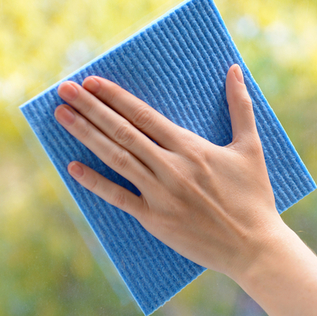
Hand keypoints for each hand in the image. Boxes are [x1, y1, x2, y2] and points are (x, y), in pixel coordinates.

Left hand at [53, 64, 292, 279]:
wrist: (254, 247)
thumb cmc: (254, 196)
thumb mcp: (251, 147)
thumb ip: (240, 106)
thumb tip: (235, 69)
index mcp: (191, 147)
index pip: (143, 115)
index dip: (115, 97)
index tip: (91, 81)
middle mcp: (171, 168)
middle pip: (122, 131)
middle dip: (90, 108)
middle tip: (64, 90)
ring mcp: (160, 195)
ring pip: (116, 158)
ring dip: (86, 135)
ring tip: (62, 116)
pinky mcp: (155, 220)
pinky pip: (119, 198)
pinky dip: (95, 183)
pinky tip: (72, 167)